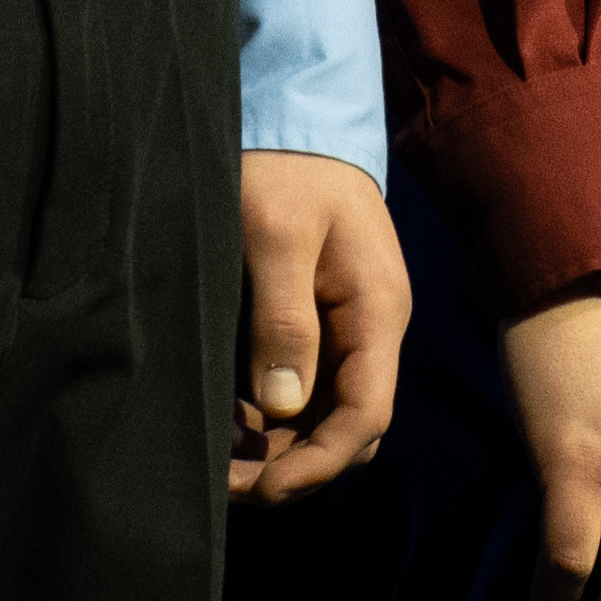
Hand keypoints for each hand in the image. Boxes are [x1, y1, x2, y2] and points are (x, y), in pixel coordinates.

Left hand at [231, 155, 410, 503]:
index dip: (316, 465)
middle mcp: (375, 327)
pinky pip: (314, 387)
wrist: (299, 112)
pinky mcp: (327, 316)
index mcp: (377, 312)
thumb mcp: (276, 237)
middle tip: (226, 481)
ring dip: (285, 448)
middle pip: (353, 429)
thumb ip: (283, 321)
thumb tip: (281, 409)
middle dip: (297, 468)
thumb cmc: (285, 166)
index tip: (258, 488)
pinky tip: (234, 420)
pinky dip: (278, 418)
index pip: (366, 417)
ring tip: (222, 458)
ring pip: (331, 414)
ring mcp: (353, 324)